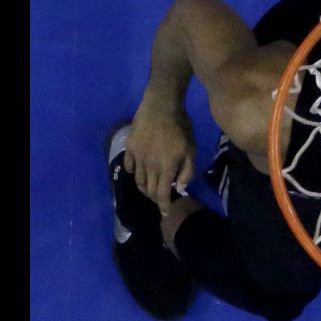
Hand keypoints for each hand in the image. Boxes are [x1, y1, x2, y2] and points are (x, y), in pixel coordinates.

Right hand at [124, 97, 195, 214]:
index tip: (164, 213)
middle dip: (155, 198)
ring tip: (151, 187)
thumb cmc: (181, 128)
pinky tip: (140, 171)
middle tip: (160, 198)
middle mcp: (149, 167)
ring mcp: (137, 158)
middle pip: (149, 190)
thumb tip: (179, 187)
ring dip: (145, 187)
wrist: (161, 107)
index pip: (162, 194)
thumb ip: (187, 171)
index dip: (163, 206)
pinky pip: (130, 167)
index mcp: (166, 169)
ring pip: (139, 181)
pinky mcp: (130, 149)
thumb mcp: (191, 150)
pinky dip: (135, 173)